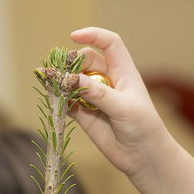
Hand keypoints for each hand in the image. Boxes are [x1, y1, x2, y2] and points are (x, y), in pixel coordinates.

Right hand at [68, 27, 193, 193]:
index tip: (73, 37)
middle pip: (84, 61)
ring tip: (50, 83)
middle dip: (71, 63)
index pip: (109, 43)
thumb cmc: (143, 127)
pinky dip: (58, 98)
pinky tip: (53, 99)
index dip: (92, 35)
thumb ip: (98, 93)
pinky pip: (66, 101)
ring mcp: (95, 97)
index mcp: (124, 72)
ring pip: (72, 80)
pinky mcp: (84, 114)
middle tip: (63, 75)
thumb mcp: (124, 107)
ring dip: (60, 80)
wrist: (143, 157)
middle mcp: (108, 81)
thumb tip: (71, 79)